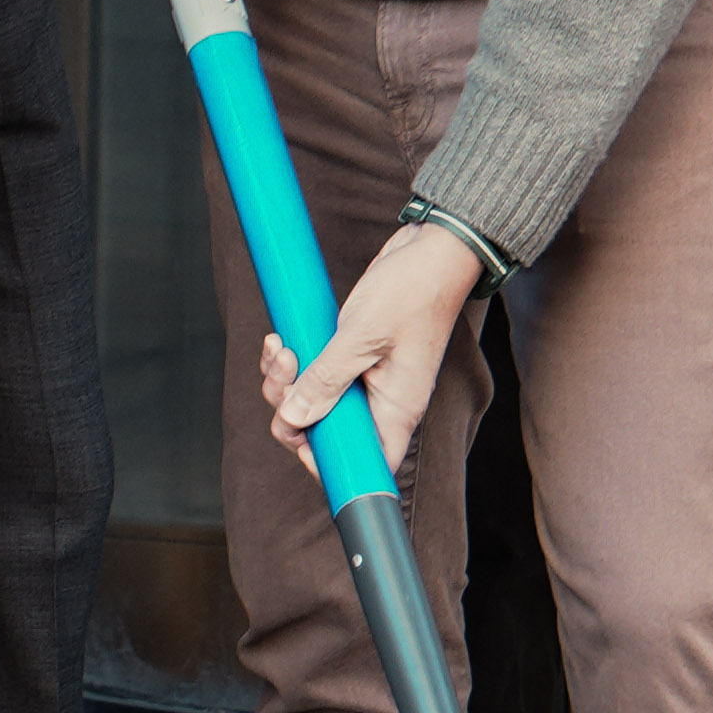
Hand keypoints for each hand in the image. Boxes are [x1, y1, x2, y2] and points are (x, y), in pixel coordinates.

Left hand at [262, 214, 488, 474]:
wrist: (431, 248)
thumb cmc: (413, 290)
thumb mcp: (362, 336)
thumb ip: (327, 380)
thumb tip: (294, 418)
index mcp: (396, 409)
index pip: (368, 465)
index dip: (330, 464)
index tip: (299, 439)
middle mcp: (383, 401)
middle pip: (328, 432)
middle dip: (292, 409)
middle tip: (284, 372)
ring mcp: (367, 379)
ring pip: (314, 402)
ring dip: (286, 380)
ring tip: (281, 347)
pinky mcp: (353, 357)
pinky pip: (315, 374)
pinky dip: (293, 362)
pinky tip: (282, 339)